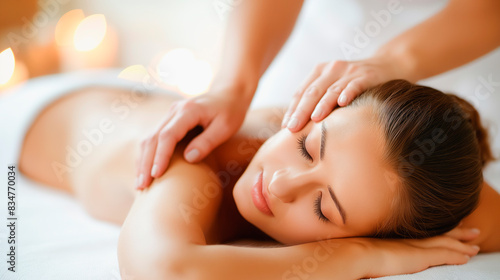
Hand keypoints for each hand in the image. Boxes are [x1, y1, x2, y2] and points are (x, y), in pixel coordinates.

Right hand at [136, 87, 251, 189]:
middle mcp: (174, 111)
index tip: (156, 175)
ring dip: (143, 160)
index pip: (167, 135)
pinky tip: (146, 170)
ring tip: (140, 183)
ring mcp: (169, 115)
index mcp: (188, 111)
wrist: (228, 93)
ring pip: (149, 138)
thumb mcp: (226, 127)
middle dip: (145, 163)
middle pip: (153, 138)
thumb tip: (188, 158)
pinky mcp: (169, 120)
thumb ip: (207, 142)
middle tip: (142, 186)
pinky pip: (154, 138)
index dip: (160, 156)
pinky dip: (148, 155)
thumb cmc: (230, 111)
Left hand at [282, 57, 399, 131]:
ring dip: (322, 105)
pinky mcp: (367, 75)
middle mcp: (332, 69)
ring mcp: (349, 71)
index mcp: (319, 72)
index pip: (301, 92)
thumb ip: (318, 102)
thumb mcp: (334, 88)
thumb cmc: (355, 84)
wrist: (388, 66)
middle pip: (312, 92)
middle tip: (292, 128)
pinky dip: (348, 93)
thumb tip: (298, 129)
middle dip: (301, 111)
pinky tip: (343, 103)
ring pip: (332, 90)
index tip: (285, 127)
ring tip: (314, 119)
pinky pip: (355, 85)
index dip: (292, 109)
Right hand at [358, 227, 479, 277]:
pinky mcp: (419, 257)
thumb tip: (364, 248)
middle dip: (455, 232)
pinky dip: (457, 255)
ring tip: (475, 244)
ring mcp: (414, 247)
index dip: (436, 229)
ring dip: (462, 243)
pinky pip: (445, 255)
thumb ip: (369, 247)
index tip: (448, 226)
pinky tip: (468, 256)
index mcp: (396, 238)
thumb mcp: (363, 246)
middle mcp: (408, 240)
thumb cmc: (353, 251)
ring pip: (445, 243)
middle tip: (470, 229)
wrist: (355, 253)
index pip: (422, 233)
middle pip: (437, 234)